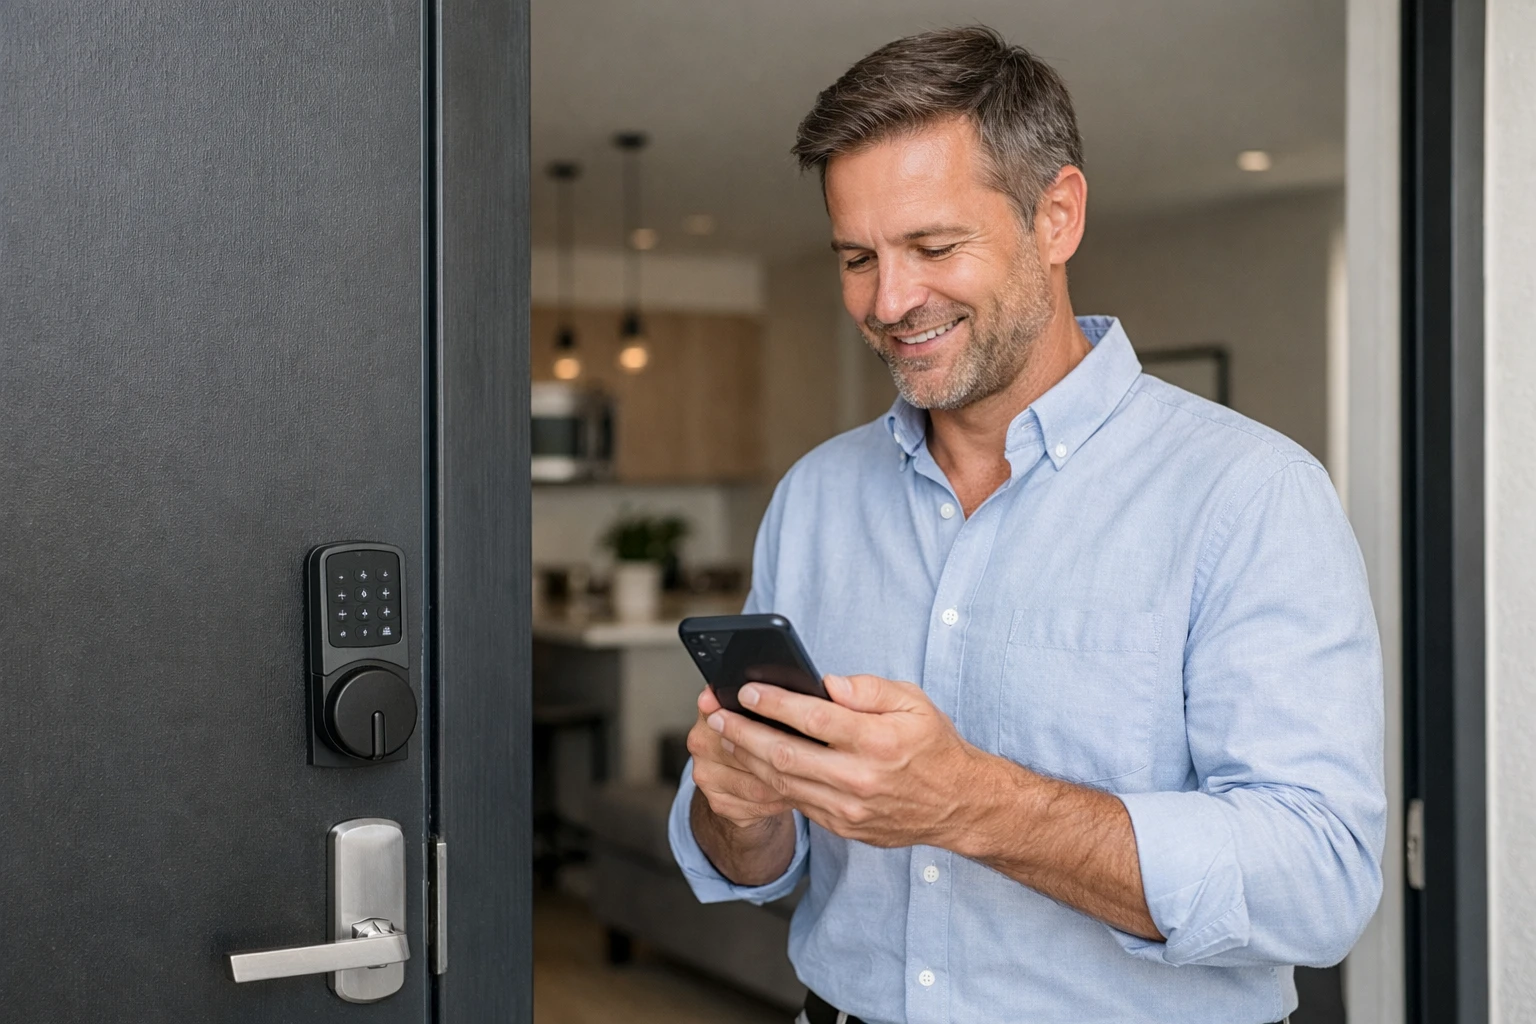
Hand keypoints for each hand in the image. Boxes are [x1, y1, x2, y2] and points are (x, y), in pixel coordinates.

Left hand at [706, 673, 987, 849]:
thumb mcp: (914, 703)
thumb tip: (828, 683)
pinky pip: (797, 802)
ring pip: (784, 783)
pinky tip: (752, 763)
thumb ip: (870, 689)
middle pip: (786, 755)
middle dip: (744, 732)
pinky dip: (769, 781)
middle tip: (717, 714)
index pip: (814, 719)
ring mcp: (849, 808)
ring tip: (725, 735)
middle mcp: (861, 778)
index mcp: (879, 741)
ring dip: (747, 758)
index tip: (746, 690)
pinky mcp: (843, 826)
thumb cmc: (932, 745)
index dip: (774, 703)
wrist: (957, 804)